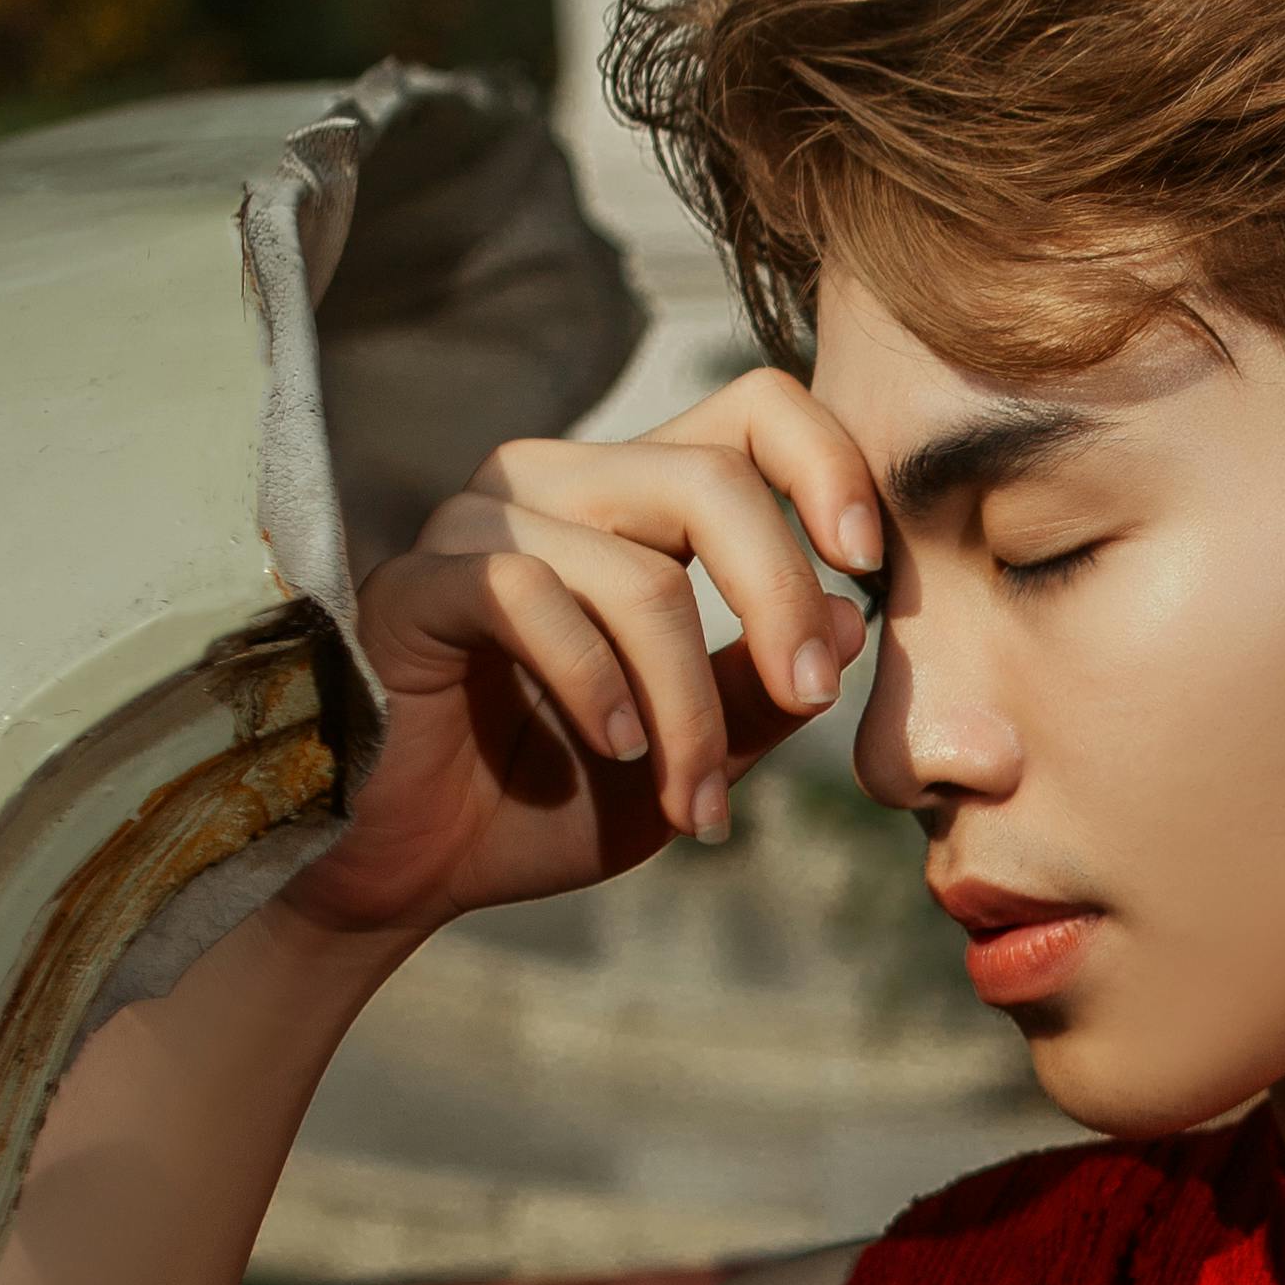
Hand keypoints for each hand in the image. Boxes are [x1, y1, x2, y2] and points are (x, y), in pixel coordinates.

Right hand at [299, 370, 887, 939]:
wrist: (416, 874)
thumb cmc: (550, 802)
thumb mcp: (694, 757)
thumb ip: (764, 689)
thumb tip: (850, 615)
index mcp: (631, 500)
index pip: (750, 410)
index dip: (825, 463)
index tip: (870, 564)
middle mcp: (553, 483)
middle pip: (710, 480)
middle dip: (779, 603)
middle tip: (810, 701)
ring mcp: (476, 525)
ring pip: (636, 574)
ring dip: (687, 709)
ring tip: (694, 806)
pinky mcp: (415, 585)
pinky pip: (530, 599)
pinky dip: (595, 686)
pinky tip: (615, 750)